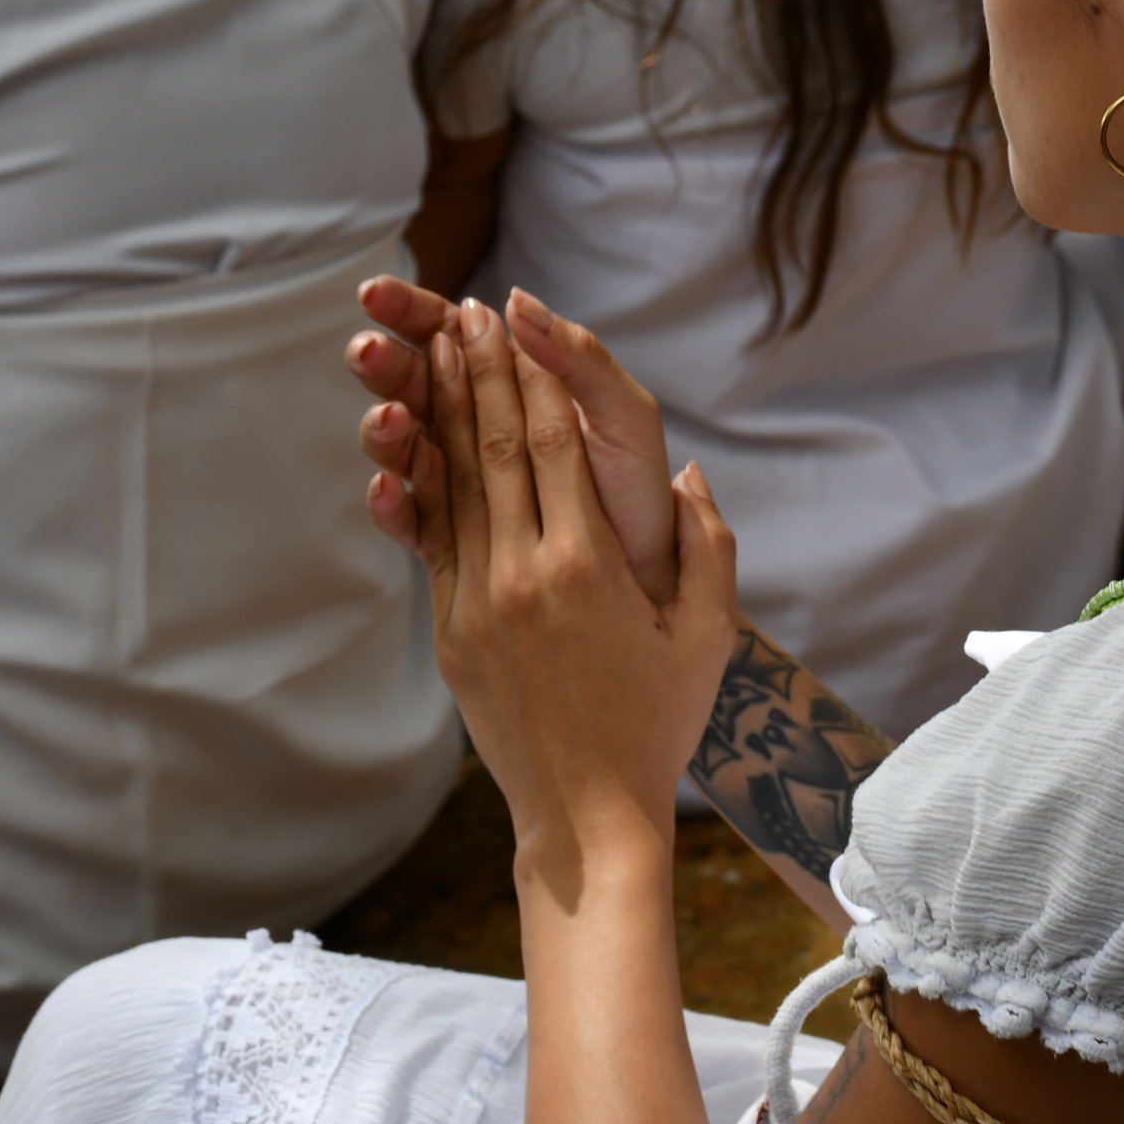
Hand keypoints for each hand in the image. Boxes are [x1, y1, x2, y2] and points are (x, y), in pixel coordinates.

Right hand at [350, 280, 678, 602]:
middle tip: (365, 353)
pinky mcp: (454, 543)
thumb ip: (578, 358)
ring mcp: (464, 484)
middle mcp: (483, 429)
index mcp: (518, 387)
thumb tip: (514, 300)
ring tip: (390, 419)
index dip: (411, 310)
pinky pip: (410, 518)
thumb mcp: (624, 415)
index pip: (451, 333)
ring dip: (385, 427)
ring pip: (405, 444)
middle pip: (415, 383)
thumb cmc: (642, 494)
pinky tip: (388, 486)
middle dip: (384, 363)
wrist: (652, 581)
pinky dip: (391, 502)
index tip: (374, 293)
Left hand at [403, 298, 738, 871]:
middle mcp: (522, 575)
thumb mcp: (708, 635)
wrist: (585, 815)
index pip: (552, 445)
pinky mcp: (449, 631)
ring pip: (452, 484)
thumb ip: (708, 548)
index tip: (515, 317)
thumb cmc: (658, 724)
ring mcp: (476, 603)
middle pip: (491, 447)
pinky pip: (432, 537)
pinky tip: (415, 435)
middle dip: (476, 370)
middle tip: (461, 308)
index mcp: (587, 567)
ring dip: (440, 409)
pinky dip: (423, 476)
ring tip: (429, 348)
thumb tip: (690, 476)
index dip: (530, 374)